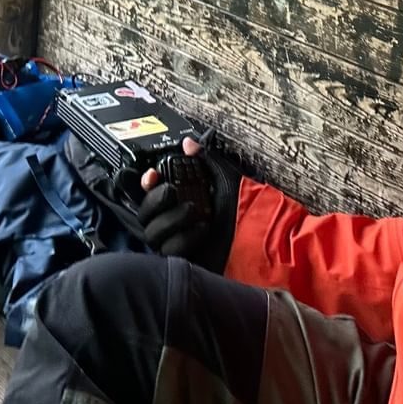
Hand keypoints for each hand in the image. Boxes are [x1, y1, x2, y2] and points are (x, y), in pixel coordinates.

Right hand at [138, 136, 240, 271]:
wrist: (257, 239)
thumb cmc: (244, 212)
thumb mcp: (226, 179)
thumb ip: (207, 159)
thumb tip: (190, 143)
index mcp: (177, 202)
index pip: (149, 192)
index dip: (146, 183)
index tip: (153, 174)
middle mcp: (171, 221)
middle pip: (144, 212)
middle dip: (155, 199)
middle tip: (172, 192)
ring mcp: (174, 241)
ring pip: (153, 232)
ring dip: (171, 219)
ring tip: (193, 211)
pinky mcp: (181, 259)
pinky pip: (169, 250)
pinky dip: (183, 238)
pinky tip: (201, 229)